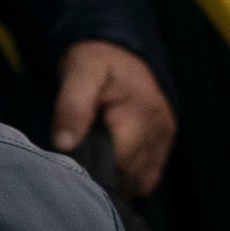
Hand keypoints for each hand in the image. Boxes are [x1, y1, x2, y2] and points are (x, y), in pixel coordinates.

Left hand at [48, 37, 177, 190]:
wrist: (118, 49)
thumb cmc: (95, 60)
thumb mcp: (78, 73)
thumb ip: (72, 106)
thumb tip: (64, 144)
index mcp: (142, 113)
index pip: (118, 162)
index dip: (92, 165)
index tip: (74, 154)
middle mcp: (160, 129)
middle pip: (129, 174)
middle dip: (102, 172)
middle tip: (80, 154)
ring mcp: (165, 139)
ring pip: (139, 181)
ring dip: (115, 177)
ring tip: (95, 156)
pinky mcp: (164, 144)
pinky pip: (147, 177)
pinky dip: (128, 178)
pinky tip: (110, 165)